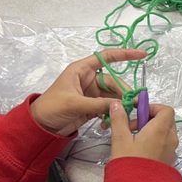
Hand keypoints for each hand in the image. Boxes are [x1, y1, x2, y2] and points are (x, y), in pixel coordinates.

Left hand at [31, 49, 147, 136]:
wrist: (40, 126)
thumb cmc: (52, 107)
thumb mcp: (74, 104)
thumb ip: (98, 103)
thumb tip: (120, 104)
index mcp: (82, 70)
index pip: (106, 57)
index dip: (124, 54)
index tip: (142, 55)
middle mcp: (89, 79)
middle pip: (114, 82)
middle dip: (123, 92)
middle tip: (132, 104)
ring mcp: (91, 94)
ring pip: (113, 96)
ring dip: (118, 106)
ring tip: (122, 116)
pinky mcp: (92, 107)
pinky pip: (108, 108)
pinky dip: (110, 115)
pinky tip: (108, 124)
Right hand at [108, 101, 178, 165]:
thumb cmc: (129, 162)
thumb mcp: (120, 138)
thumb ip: (119, 119)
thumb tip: (117, 104)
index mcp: (161, 129)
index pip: (166, 109)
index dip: (152, 106)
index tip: (136, 110)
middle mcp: (170, 138)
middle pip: (165, 120)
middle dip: (148, 118)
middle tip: (130, 126)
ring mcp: (171, 150)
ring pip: (164, 132)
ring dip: (150, 130)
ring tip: (131, 139)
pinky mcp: (168, 160)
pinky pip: (164, 144)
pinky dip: (153, 141)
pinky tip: (138, 150)